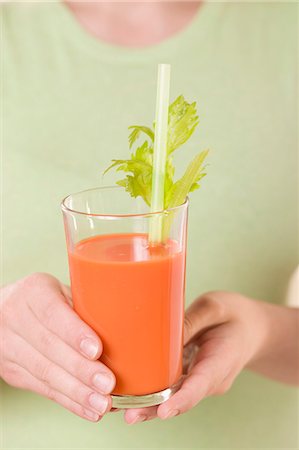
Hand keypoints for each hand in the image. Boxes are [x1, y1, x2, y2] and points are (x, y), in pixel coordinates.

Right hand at [0, 273, 115, 421]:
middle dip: (81, 370)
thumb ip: (86, 306)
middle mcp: (16, 317)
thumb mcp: (63, 291)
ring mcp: (10, 346)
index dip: (74, 333)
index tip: (97, 350)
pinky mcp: (12, 372)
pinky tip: (89, 409)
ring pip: (45, 373)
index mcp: (34, 292)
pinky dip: (70, 401)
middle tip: (108, 384)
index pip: (52, 313)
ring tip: (103, 403)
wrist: (4, 312)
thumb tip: (130, 326)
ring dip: (77, 392)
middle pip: (49, 348)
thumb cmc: (47, 300)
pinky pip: (43, 389)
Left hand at [124, 291, 267, 423]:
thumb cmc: (233, 315)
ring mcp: (200, 381)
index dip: (182, 399)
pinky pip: (172, 387)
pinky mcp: (190, 377)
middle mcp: (211, 379)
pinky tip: (129, 395)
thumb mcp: (214, 307)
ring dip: (150, 405)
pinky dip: (153, 392)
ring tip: (123, 411)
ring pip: (175, 397)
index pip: (202, 384)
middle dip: (156, 408)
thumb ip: (191, 320)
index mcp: (222, 361)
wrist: (250, 328)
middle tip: (130, 415)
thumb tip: (162, 333)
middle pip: (183, 398)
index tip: (164, 411)